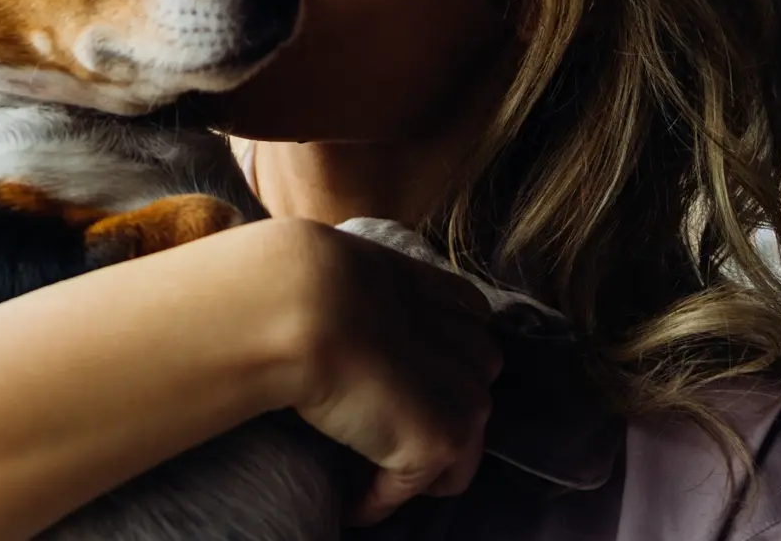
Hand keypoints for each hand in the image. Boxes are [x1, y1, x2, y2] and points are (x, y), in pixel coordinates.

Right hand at [271, 219, 502, 524]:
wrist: (304, 307)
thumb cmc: (312, 283)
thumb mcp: (361, 272)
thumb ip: (381, 296)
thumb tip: (349, 316)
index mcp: (458, 304)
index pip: (469, 352)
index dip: (440, 377)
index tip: (405, 388)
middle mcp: (476, 353)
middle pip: (470, 406)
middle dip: (436, 421)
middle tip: (384, 431)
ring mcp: (463, 402)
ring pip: (455, 458)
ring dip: (416, 468)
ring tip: (371, 474)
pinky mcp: (437, 444)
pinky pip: (408, 490)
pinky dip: (378, 502)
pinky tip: (351, 507)